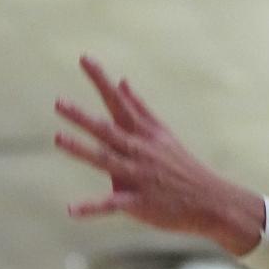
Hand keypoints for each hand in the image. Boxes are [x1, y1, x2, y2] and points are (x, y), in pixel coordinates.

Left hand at [54, 57, 263, 252]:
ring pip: (106, 160)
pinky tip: (71, 210)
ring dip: (82, 150)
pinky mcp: (138, 202)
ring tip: (58, 139)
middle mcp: (139, 150)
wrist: (210, 199)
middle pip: (107, 130)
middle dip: (82, 117)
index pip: (118, 101)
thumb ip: (139, 107)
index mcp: (144, 133)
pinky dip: (92, 207)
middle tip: (59, 103)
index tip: (84, 58)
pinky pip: (111, 204)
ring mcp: (138, 176)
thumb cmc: (182, 165)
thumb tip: (122, 81)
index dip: (101, 80)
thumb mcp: (162, 133)